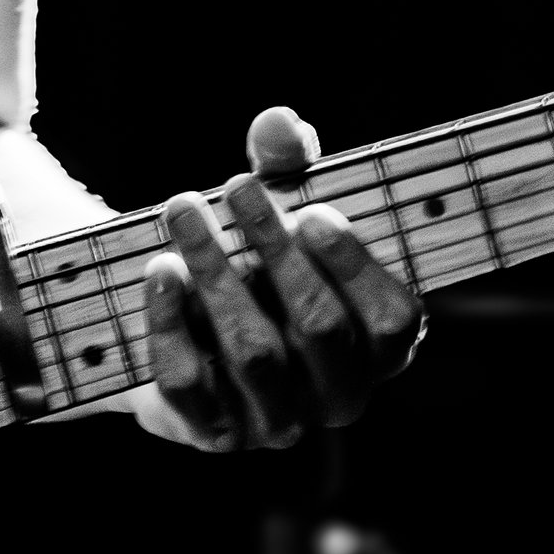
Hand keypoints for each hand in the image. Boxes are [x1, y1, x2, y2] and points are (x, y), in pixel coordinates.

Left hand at [140, 105, 421, 451]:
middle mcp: (339, 396)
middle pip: (321, 329)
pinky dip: (171, 324)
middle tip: (237, 187)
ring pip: (255, 356)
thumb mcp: (280, 204)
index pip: (393, 321)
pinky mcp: (213, 432)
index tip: (311, 209)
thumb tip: (279, 121)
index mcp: (379, 347)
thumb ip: (287, 164)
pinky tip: (160, 269)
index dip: (356, 265)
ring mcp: (277, 422)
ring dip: (218, 275)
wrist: (186, 316)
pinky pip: (190, 387)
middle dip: (277, 253)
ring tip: (183, 210)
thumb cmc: (257, 253)